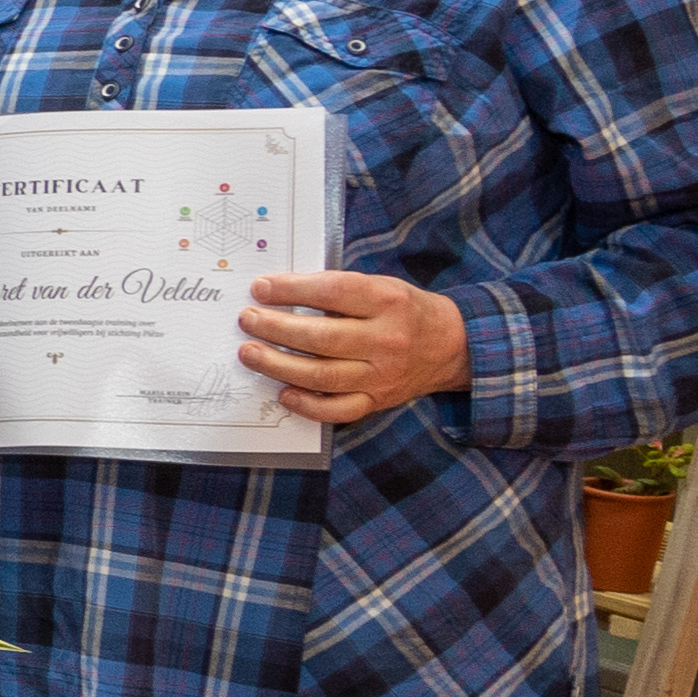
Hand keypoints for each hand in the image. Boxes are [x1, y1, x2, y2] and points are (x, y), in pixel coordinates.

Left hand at [241, 269, 472, 423]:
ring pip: (322, 375)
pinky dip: (307, 405)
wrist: (451, 346)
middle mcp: (387, 339)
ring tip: (249, 353)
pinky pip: (337, 410)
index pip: (333, 292)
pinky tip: (283, 393)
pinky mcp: (378, 400)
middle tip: (247, 320)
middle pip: (321, 338)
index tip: (260, 288)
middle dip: (276, 329)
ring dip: (278, 366)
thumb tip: (278, 291)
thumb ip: (337, 289)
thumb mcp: (380, 287)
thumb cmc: (404, 311)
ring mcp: (382, 374)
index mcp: (388, 302)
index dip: (292, 290)